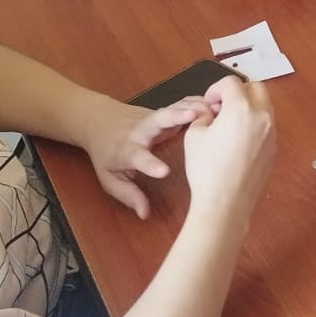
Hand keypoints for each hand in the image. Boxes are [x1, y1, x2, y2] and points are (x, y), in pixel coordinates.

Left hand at [81, 96, 212, 218]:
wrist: (99, 121)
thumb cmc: (106, 154)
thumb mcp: (110, 178)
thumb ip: (128, 195)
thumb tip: (145, 214)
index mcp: (127, 150)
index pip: (138, 157)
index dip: (150, 164)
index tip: (165, 172)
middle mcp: (142, 130)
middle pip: (158, 120)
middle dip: (175, 116)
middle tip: (194, 115)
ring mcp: (154, 117)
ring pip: (172, 108)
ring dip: (193, 107)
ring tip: (216, 109)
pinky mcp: (164, 110)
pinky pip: (181, 104)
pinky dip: (198, 102)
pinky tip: (216, 103)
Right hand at [181, 76, 275, 219]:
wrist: (225, 202)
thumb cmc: (206, 169)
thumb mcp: (194, 135)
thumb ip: (203, 115)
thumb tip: (210, 112)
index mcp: (241, 109)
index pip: (232, 83)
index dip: (216, 89)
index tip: (208, 103)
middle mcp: (262, 116)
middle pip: (256, 87)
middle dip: (238, 91)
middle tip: (221, 106)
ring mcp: (271, 133)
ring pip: (265, 105)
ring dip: (248, 106)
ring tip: (228, 123)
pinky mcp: (273, 148)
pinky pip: (267, 125)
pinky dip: (254, 122)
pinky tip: (238, 139)